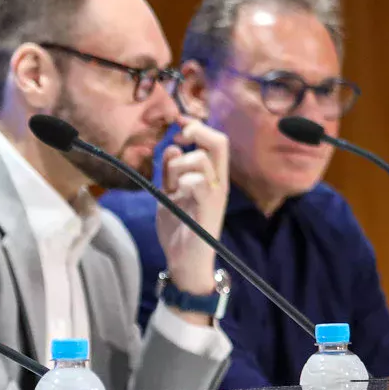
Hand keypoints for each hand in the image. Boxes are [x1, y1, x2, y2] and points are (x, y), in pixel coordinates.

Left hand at [156, 121, 230, 316]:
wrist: (184, 262)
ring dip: (180, 163)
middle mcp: (217, 182)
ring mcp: (214, 195)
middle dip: (196, 132)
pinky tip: (176, 192)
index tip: (178, 129)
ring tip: (173, 182)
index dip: (196, 128)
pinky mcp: (208, 209)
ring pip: (202, 159)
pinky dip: (183, 181)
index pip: (215, 141)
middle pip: (219, 142)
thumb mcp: (169, 195)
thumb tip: (173, 147)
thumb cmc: (179, 228)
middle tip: (179, 139)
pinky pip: (199, 183)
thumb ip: (170, 173)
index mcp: (210, 177)